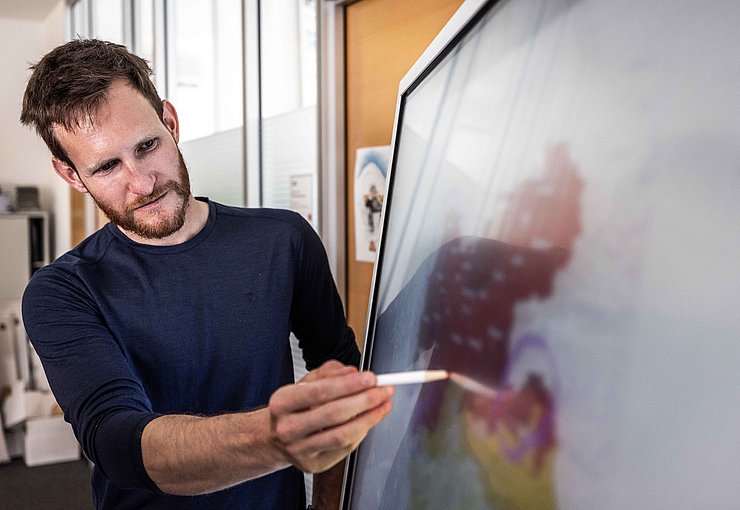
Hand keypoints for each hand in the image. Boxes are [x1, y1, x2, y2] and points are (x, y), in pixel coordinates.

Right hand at [268, 360, 393, 472]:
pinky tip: (368, 421)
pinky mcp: (312, 465)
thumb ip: (329, 373)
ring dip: (369, 419)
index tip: (370, 378)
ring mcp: (299, 450)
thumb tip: (352, 372)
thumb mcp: (305, 382)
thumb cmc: (294, 407)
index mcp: (282, 402)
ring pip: (342, 436)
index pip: (320, 392)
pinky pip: (344, 449)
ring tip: (383, 405)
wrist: (275, 438)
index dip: (349, 385)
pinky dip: (360, 433)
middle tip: (383, 391)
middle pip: (334, 414)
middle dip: (365, 400)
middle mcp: (287, 428)